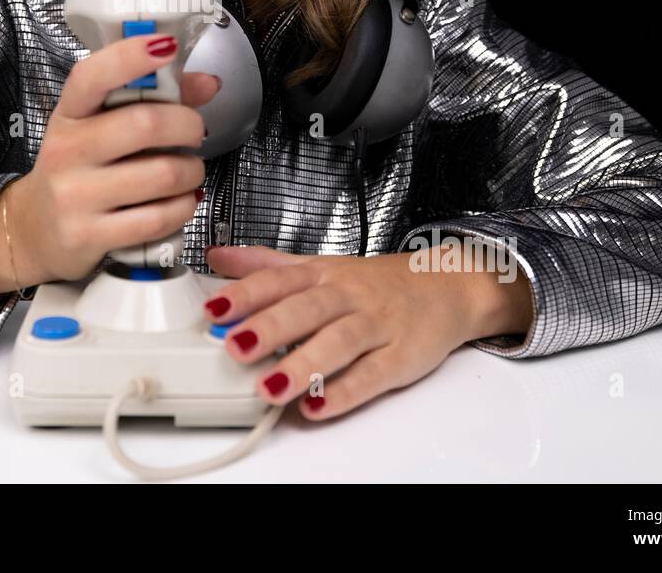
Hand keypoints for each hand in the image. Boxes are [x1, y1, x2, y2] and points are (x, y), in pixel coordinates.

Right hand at [9, 33, 220, 282]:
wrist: (34, 231)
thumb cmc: (79, 168)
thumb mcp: (101, 127)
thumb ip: (153, 99)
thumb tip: (208, 83)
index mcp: (69, 114)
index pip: (92, 76)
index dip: (130, 57)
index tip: (165, 46)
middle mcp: (67, 151)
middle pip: (144, 124)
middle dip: (188, 126)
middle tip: (195, 133)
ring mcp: (75, 196)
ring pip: (162, 174)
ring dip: (192, 172)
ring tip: (188, 172)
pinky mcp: (89, 235)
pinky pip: (158, 219)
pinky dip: (183, 208)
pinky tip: (179, 202)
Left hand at [202, 244, 521, 419]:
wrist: (446, 286)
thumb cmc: (374, 283)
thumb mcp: (319, 266)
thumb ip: (267, 265)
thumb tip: (216, 256)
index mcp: (323, 274)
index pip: (280, 280)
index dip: (246, 294)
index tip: (215, 310)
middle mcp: (348, 297)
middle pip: (308, 309)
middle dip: (271, 328)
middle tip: (235, 347)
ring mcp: (377, 325)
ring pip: (339, 343)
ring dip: (304, 365)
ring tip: (270, 388)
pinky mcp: (401, 357)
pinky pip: (372, 375)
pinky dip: (344, 392)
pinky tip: (316, 406)